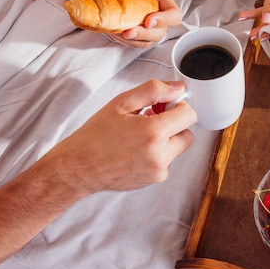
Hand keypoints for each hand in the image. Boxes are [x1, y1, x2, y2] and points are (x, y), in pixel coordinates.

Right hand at [57, 80, 196, 192]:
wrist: (79, 167)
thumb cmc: (96, 135)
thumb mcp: (122, 103)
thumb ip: (154, 91)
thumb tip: (177, 88)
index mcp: (153, 133)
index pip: (189, 115)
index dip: (178, 106)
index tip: (163, 106)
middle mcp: (160, 155)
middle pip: (188, 133)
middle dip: (174, 124)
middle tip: (151, 119)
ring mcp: (159, 171)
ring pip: (177, 148)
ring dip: (166, 139)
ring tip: (139, 135)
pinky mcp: (154, 180)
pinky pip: (167, 161)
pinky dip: (158, 153)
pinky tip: (136, 149)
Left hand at [100, 0, 183, 47]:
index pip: (174, 13)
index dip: (165, 19)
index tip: (148, 20)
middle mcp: (158, 14)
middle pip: (162, 31)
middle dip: (145, 34)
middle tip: (129, 32)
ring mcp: (149, 27)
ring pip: (149, 40)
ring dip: (135, 40)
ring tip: (119, 33)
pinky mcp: (138, 35)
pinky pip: (137, 43)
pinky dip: (126, 41)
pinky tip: (115, 34)